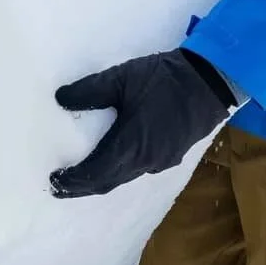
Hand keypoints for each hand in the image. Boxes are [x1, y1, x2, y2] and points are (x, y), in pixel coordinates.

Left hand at [49, 49, 234, 198]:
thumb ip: (90, 90)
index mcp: (132, 145)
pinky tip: (112, 162)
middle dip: (83, 186)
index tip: (53, 181)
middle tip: (60, 186)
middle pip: (108, 182)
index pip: (95, 173)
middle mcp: (146, 161)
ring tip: (81, 177)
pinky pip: (138, 170)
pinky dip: (118, 171)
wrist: (212, 81)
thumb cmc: (165, 79)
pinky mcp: (172, 156)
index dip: (73, 181)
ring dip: (101, 180)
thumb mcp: (123, 78)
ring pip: (124, 177)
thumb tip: (60, 99)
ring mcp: (161, 161)